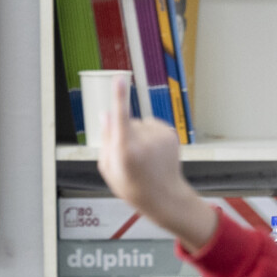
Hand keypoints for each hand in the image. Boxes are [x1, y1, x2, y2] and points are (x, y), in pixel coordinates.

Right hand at [96, 96, 216, 249]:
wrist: (165, 198)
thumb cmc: (131, 185)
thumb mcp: (108, 168)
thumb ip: (105, 139)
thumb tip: (106, 114)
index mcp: (126, 152)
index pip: (121, 118)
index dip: (119, 97)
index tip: (120, 78)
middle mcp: (146, 142)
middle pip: (126, 123)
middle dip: (123, 133)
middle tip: (130, 158)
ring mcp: (161, 137)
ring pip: (140, 124)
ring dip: (139, 135)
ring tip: (145, 158)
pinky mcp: (171, 134)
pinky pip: (152, 125)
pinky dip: (151, 136)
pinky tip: (154, 154)